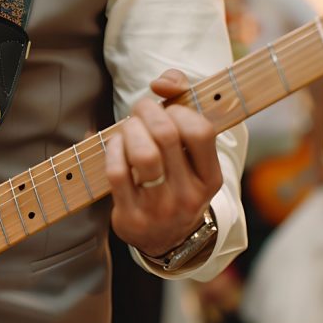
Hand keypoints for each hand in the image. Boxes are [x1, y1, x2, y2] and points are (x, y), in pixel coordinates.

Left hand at [106, 69, 222, 257]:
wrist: (165, 239)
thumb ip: (183, 103)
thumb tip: (162, 82)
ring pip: (142, 154)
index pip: (200, 130)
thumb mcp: (191, 154)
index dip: (179, 110)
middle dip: (146, 112)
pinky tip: (115, 146)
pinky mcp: (132, 217)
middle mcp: (189, 195)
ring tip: (128, 129)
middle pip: (166, 136)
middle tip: (139, 110)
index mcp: (210, 178)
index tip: (168, 109)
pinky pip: (117, 173)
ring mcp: (160, 209)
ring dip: (129, 131)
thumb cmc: (176, 181)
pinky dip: (112, 150)